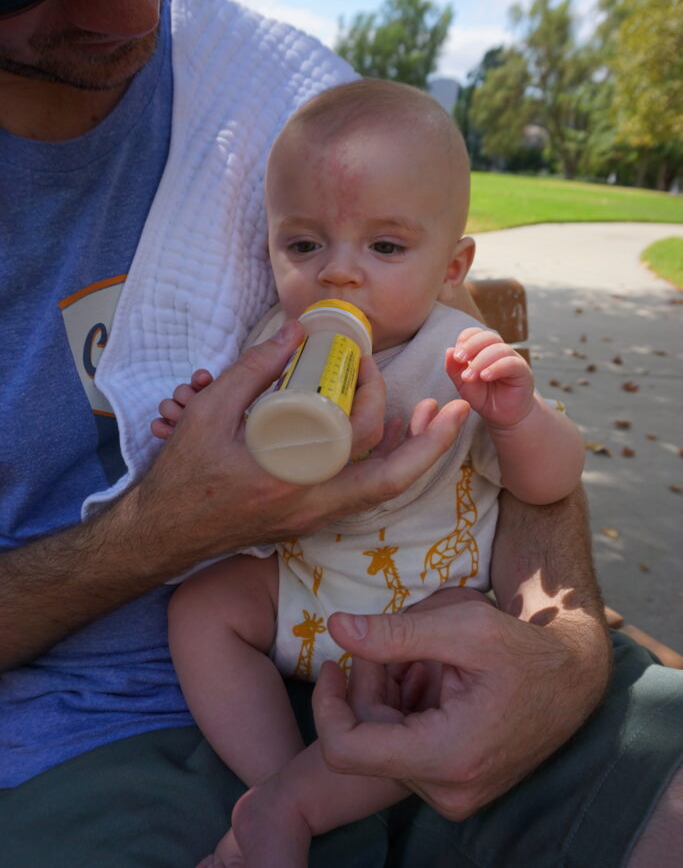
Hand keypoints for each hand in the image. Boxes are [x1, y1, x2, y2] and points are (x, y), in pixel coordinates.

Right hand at [134, 321, 470, 569]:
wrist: (162, 534)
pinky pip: (361, 496)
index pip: (365, 446)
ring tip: (429, 417)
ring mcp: (313, 520)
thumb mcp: (208, 413)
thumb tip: (300, 333)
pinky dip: (382, 466)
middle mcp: (313, 508)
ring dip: (411, 456)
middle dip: (428, 441)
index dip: (384, 400)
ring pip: (382, 493)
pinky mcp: (309, 520)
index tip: (373, 363)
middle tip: (439, 402)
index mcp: (292, 481)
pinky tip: (386, 438)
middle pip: (393, 480)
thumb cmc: (181, 476)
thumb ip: (254, 368)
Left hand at [313, 588, 606, 819]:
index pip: (345, 751)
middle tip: (385, 646)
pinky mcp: (459, 791)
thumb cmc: (525, 648)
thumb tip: (335, 627)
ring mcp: (455, 797)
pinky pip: (406, 756)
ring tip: (414, 659)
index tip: (332, 664)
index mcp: (447, 757)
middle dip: (364, 692)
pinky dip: (403, 716)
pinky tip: (427, 681)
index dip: (325, 706)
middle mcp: (448, 793)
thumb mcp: (463, 626)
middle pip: (365, 746)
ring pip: (383, 751)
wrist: (576, 680)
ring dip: (384, 702)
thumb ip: (394, 632)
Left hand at [446, 327, 534, 428]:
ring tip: (469, 376)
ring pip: (499, 349)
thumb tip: (448, 350)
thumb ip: (454, 369)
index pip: (475, 333)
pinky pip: (511, 363)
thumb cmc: (485, 398)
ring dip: (481, 360)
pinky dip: (496, 367)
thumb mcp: (464, 385)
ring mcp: (513, 360)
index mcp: (484, 350)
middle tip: (459, 359)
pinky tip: (485, 376)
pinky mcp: (523, 372)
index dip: (465, 339)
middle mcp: (499, 351)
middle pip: (488, 336)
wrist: (503, 416)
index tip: (456, 355)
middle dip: (471, 346)